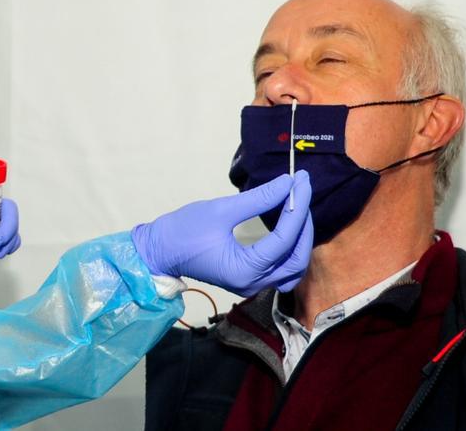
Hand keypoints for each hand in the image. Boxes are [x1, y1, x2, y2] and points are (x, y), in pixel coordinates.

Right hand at [131, 171, 312, 295]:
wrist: (161, 250)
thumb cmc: (185, 229)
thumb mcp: (222, 210)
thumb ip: (259, 198)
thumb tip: (288, 182)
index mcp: (245, 270)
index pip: (284, 239)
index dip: (297, 207)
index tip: (302, 181)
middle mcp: (253, 283)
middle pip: (296, 258)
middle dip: (303, 225)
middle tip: (301, 192)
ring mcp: (253, 285)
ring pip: (293, 267)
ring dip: (300, 238)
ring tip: (297, 207)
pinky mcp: (250, 279)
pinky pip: (281, 267)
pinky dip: (290, 247)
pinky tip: (288, 224)